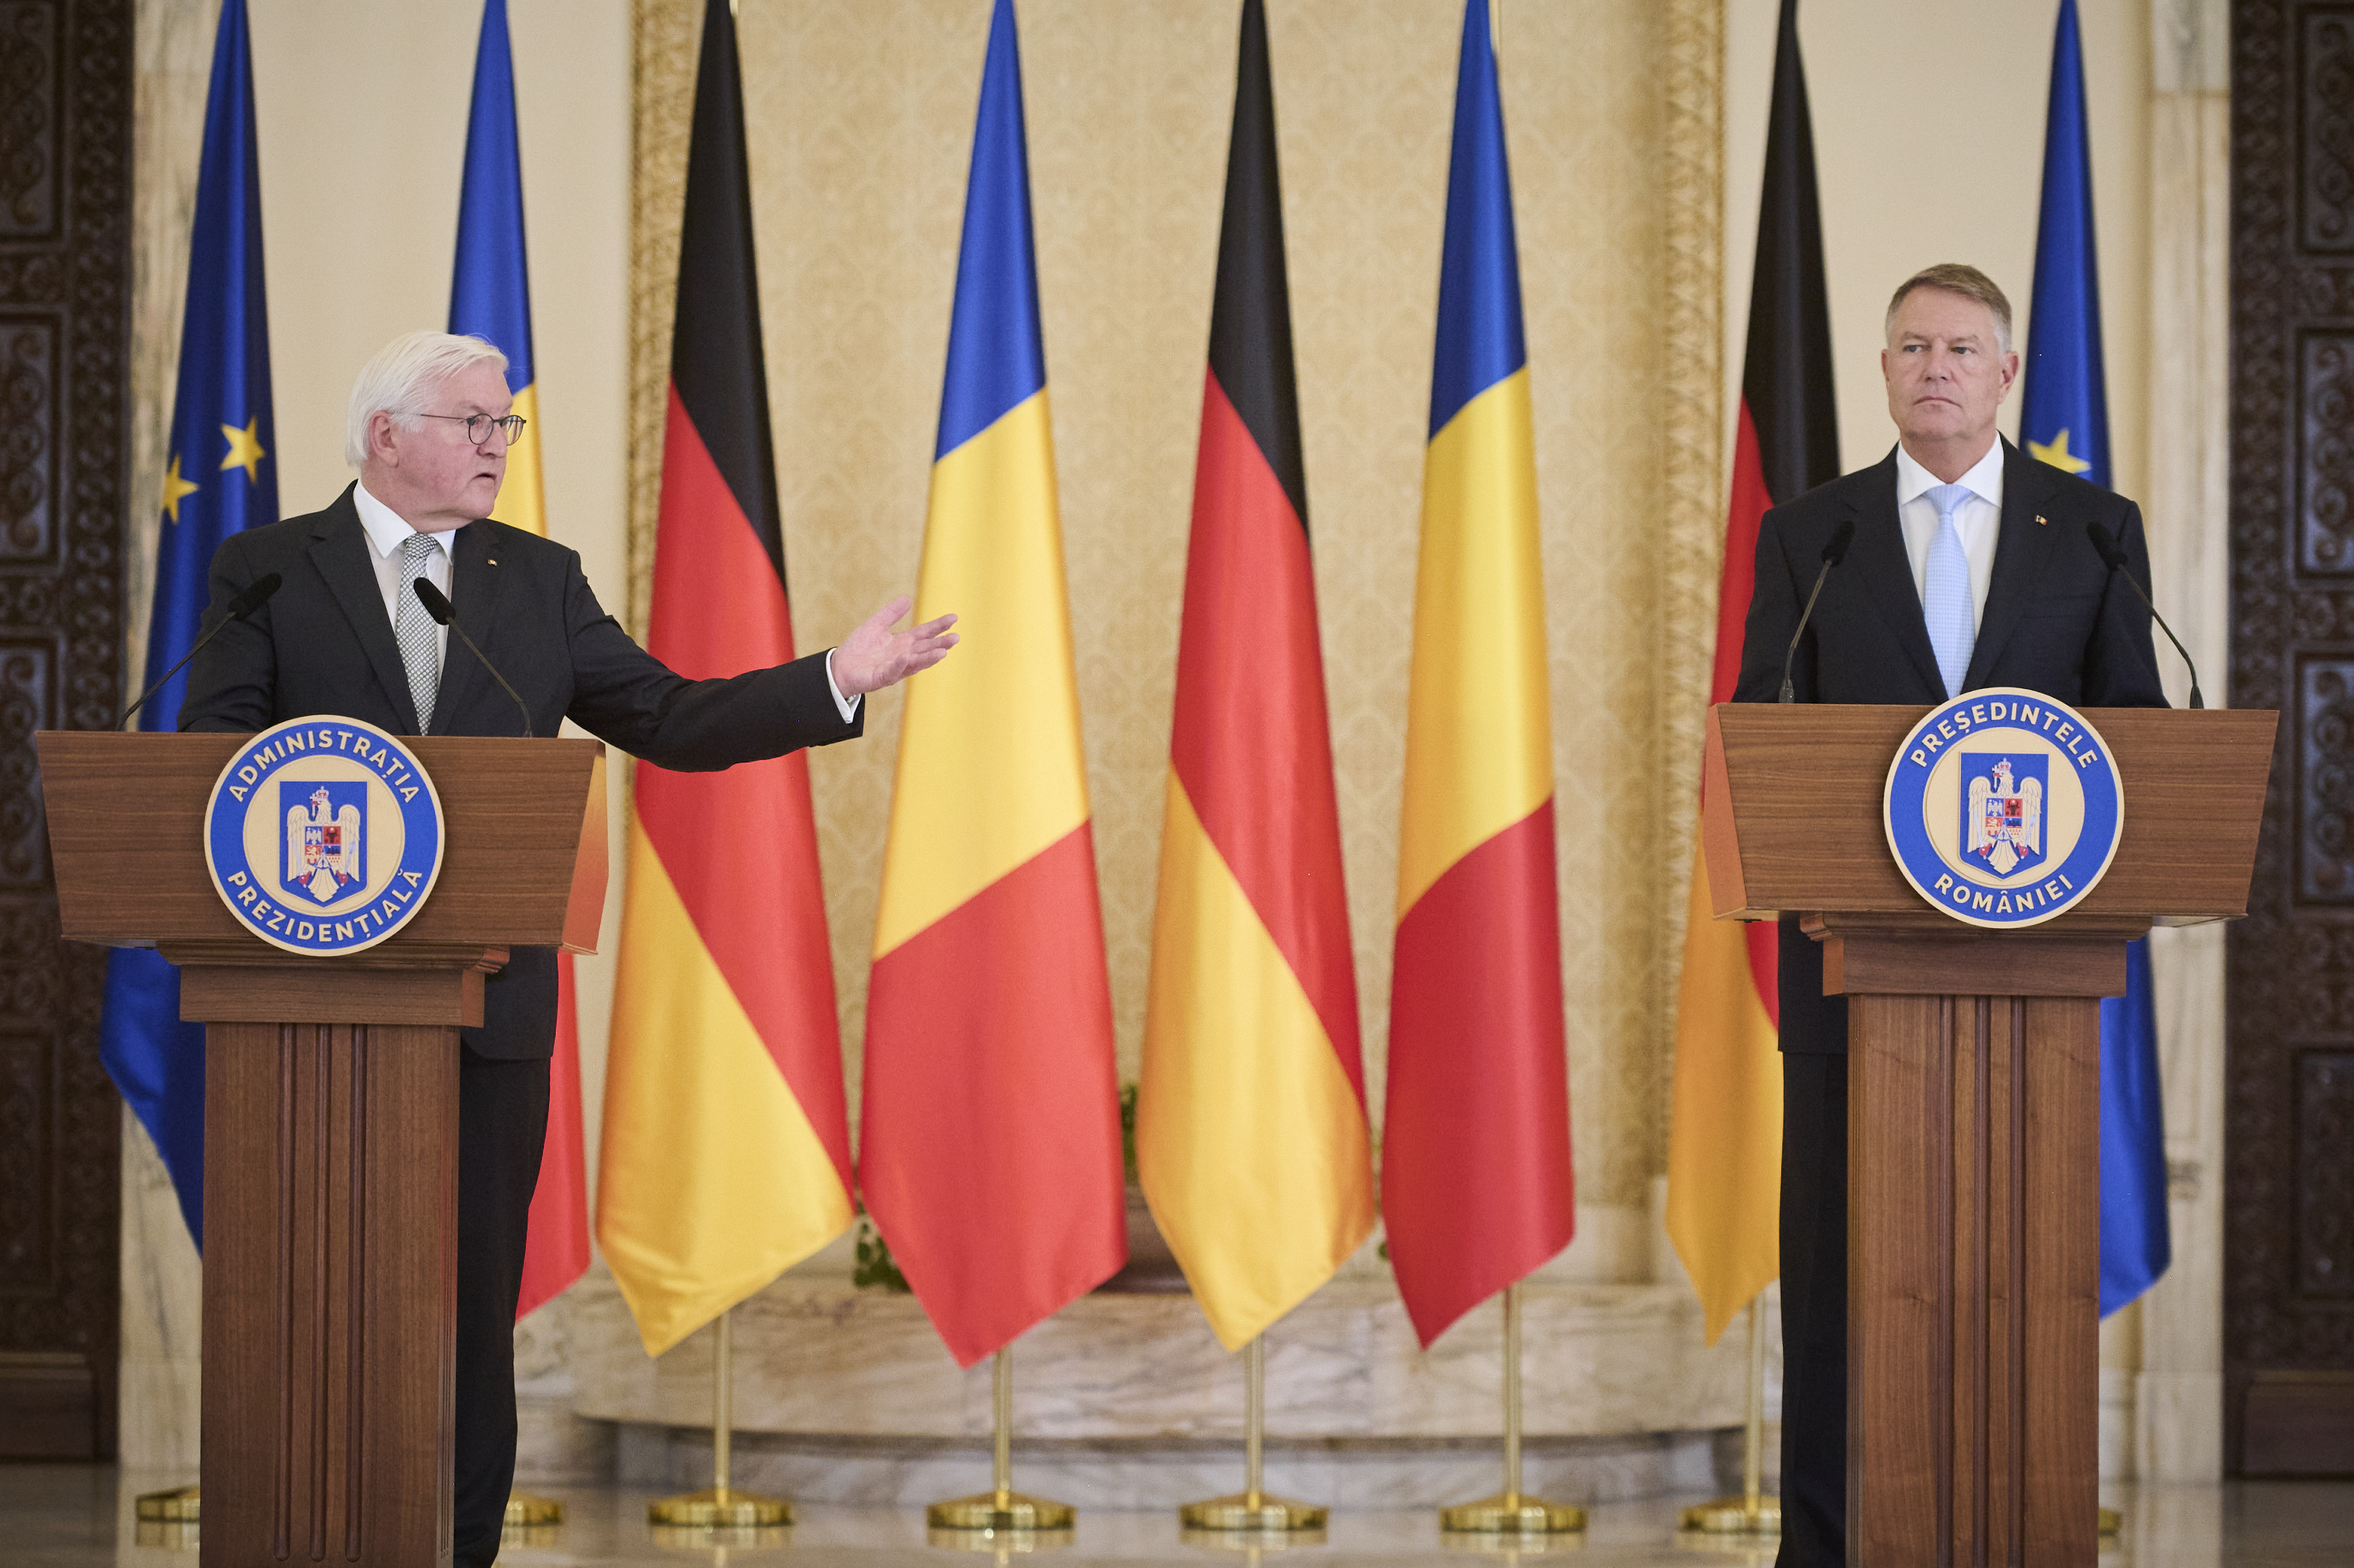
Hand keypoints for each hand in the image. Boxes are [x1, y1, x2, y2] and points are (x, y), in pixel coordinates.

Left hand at [830, 595, 958, 696]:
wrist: (840, 666)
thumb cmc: (859, 648)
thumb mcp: (875, 625)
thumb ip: (891, 614)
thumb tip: (907, 599)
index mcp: (903, 643)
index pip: (925, 633)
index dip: (938, 626)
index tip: (953, 618)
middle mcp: (903, 656)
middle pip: (925, 648)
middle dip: (940, 644)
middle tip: (955, 638)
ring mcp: (894, 668)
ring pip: (915, 663)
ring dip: (928, 658)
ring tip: (942, 652)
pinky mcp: (882, 677)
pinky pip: (893, 671)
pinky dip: (900, 665)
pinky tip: (907, 657)